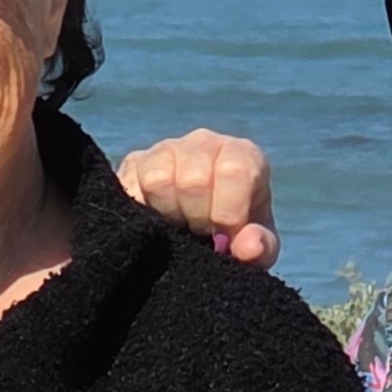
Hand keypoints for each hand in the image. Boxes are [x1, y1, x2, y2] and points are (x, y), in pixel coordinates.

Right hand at [117, 129, 279, 268]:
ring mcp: (167, 150)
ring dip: (168, 215)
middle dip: (197, 218)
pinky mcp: (134, 164)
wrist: (200, 235)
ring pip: (159, 180)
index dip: (227, 212)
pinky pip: (131, 186)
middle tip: (200, 232)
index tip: (224, 236)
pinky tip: (157, 220)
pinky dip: (143, 212)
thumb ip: (261, 248)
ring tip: (179, 226)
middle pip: (194, 179)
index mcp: (242, 155)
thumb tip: (250, 248)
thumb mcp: (255, 248)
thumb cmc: (234, 237)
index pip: (234, 170)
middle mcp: (205, 143)